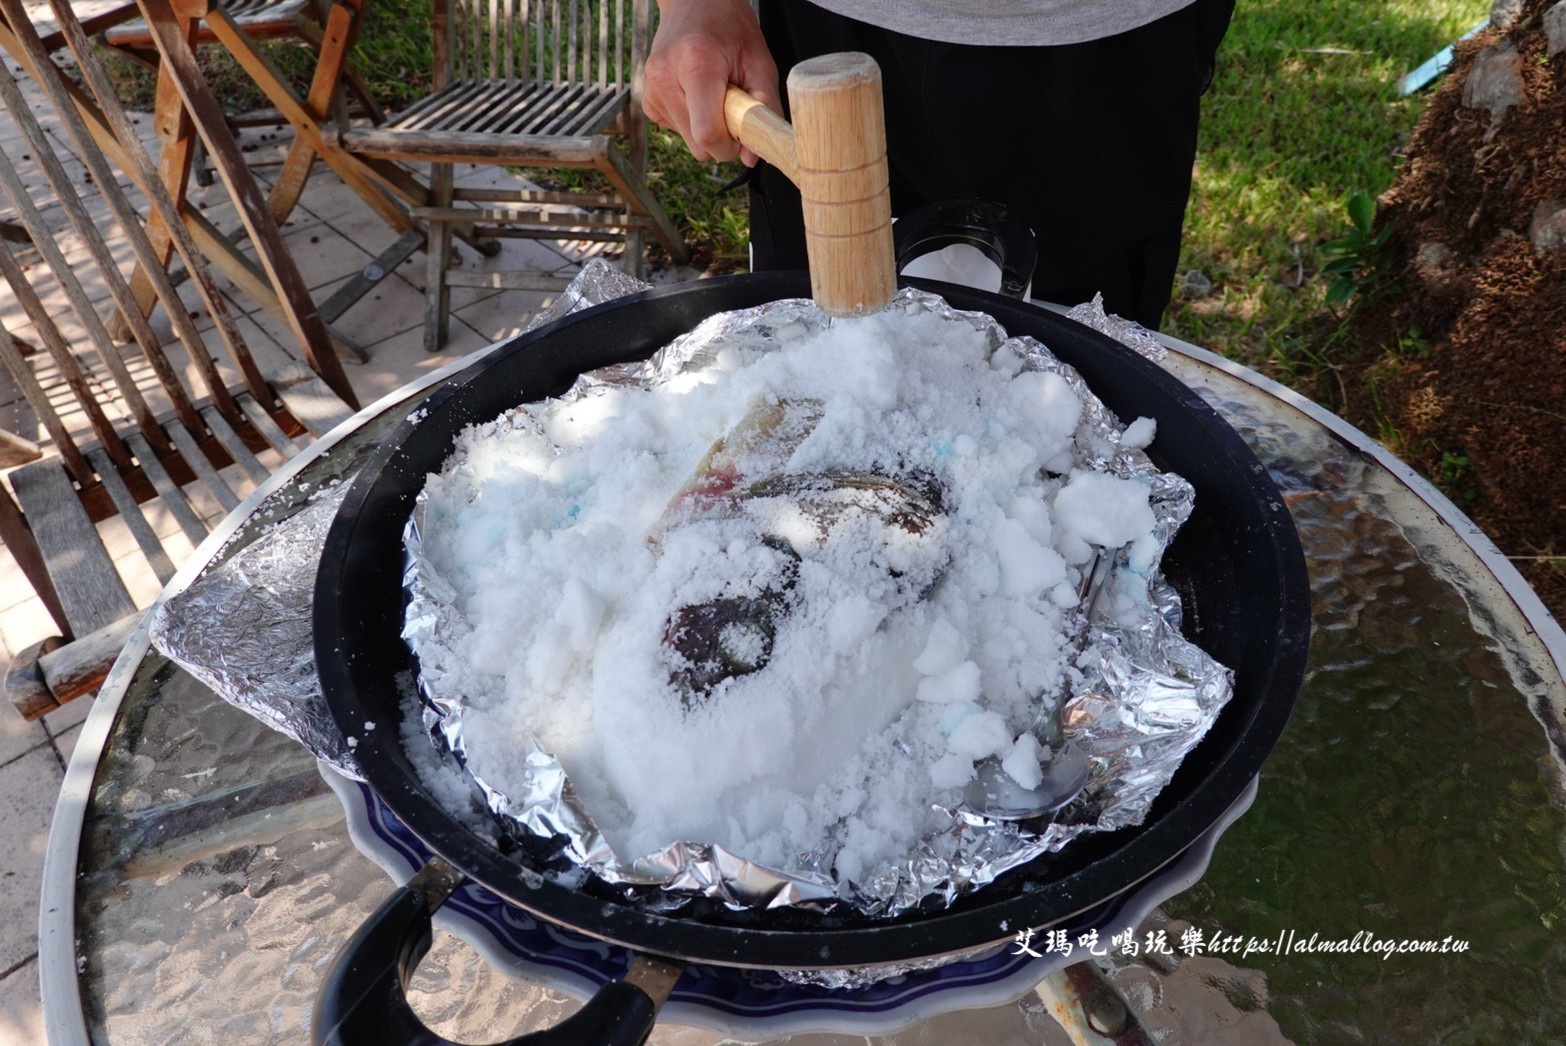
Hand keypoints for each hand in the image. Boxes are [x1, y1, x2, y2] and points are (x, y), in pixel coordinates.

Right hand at [645, 0, 781, 164]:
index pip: (706, 132)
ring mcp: (651, 89)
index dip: (728, 145)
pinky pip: (676, 130)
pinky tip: (696, 95)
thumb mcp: (760, 63)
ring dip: (706, 128)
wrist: (694, 4)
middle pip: (697, 144)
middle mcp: (665, 77)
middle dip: (720, 137)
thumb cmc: (730, 28)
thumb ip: (763, 109)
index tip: (741, 134)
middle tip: (731, 106)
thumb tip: (751, 157)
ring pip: (688, 141)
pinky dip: (692, 121)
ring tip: (713, 94)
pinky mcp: (647, 100)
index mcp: (696, 64)